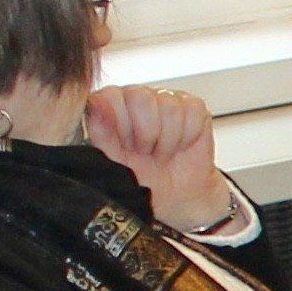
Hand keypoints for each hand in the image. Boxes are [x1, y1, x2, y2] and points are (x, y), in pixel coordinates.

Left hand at [81, 85, 235, 235]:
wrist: (172, 195)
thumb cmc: (137, 177)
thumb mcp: (111, 159)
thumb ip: (100, 129)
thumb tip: (97, 102)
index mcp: (109, 105)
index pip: (111, 95)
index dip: (120, 124)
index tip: (125, 146)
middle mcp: (136, 96)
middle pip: (141, 97)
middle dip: (146, 133)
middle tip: (145, 151)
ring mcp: (166, 98)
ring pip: (170, 106)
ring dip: (168, 139)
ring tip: (161, 152)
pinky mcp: (193, 106)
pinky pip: (194, 111)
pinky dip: (188, 136)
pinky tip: (180, 145)